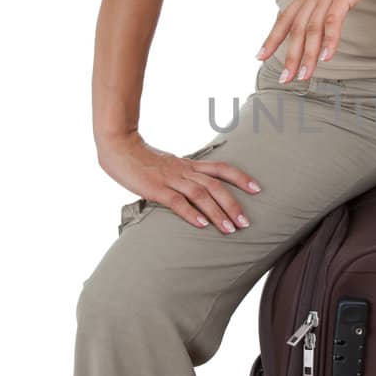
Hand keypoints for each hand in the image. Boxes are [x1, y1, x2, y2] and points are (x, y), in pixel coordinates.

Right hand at [98, 131, 261, 231]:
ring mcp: (170, 179)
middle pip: (216, 185)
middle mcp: (184, 171)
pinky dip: (190, 213)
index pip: (221, 168)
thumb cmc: (142, 160)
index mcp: (189, 165)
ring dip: (217, 212)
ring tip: (230, 229)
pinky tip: (202, 225)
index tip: (257, 188)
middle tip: (246, 222)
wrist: (119, 146)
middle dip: (233, 204)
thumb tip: (196, 194)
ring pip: (200, 194)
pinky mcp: (155, 188)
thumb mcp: (169, 166)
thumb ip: (183, 177)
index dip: (240, 177)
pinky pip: (176, 201)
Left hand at [256, 0, 375, 80]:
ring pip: (312, 30)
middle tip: (283, 79)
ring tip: (303, 76)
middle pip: (295, 30)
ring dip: (307, 55)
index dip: (271, 38)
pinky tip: (326, 57)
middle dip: (289, 56)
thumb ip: (324, 0)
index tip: (260, 56)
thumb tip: (319, 17)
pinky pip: (333, 21)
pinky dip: (329, 40)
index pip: (284, 19)